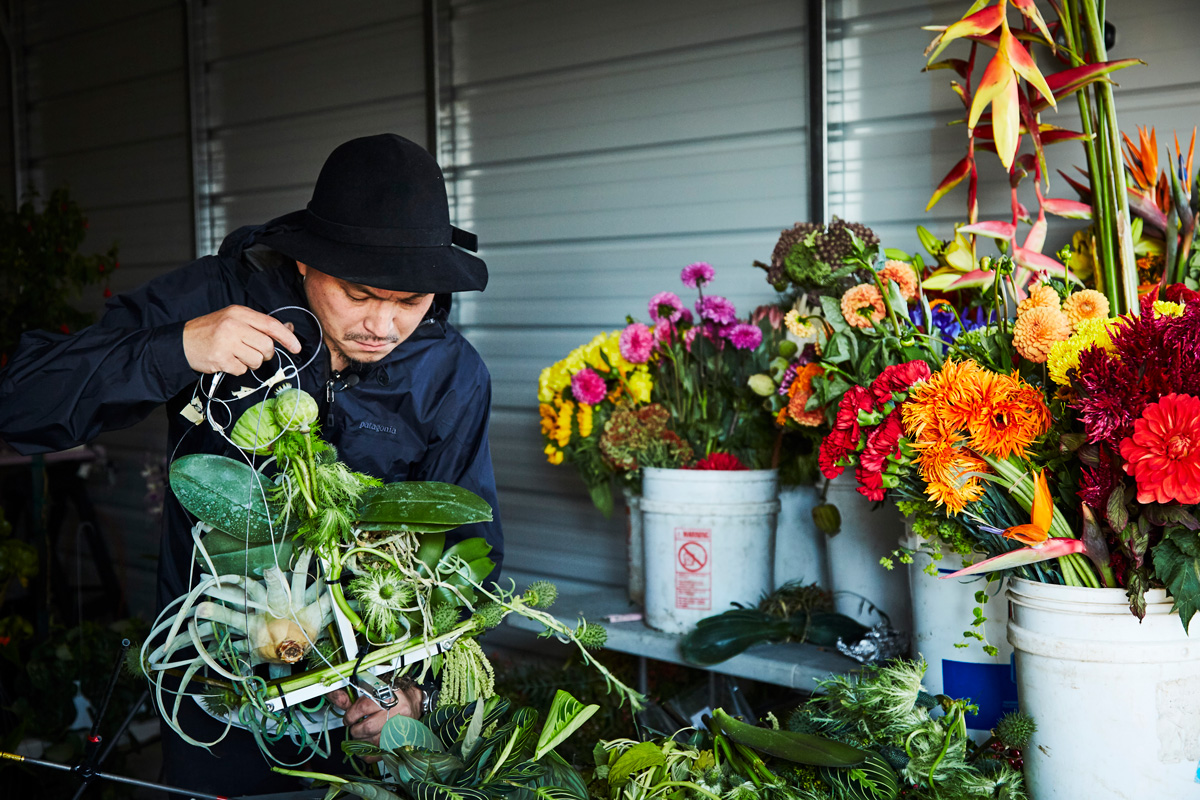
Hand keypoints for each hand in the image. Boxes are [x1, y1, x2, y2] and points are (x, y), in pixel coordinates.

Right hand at [182, 305, 301, 374]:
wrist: (181, 342)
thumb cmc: (211, 330)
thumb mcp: (234, 319)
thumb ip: (260, 325)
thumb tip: (288, 329)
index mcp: (239, 313)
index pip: (271, 324)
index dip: (287, 337)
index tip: (297, 347)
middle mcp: (234, 326)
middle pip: (267, 346)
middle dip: (264, 354)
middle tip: (252, 351)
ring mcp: (227, 343)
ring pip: (257, 360)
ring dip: (251, 362)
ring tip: (237, 355)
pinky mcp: (221, 359)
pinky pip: (242, 370)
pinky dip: (238, 369)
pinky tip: (227, 361)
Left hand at [328, 683, 422, 762]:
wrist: (415, 702)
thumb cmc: (396, 696)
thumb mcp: (378, 691)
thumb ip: (359, 698)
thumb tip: (340, 702)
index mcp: (391, 697)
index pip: (364, 707)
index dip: (351, 714)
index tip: (348, 718)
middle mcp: (397, 713)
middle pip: (367, 727)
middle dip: (355, 729)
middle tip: (354, 727)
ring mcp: (400, 729)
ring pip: (372, 741)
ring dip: (360, 740)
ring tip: (361, 735)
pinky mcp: (400, 742)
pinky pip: (379, 754)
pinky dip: (367, 753)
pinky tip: (365, 746)